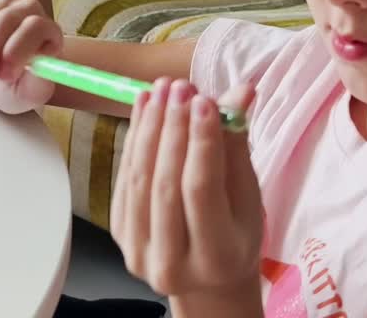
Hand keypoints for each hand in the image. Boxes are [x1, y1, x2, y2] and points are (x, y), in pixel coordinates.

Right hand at [0, 0, 61, 113]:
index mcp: (46, 28)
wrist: (4, 79)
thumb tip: (35, 73)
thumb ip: (37, 84)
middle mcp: (23, 10)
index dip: (19, 49)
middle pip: (1, 24)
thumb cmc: (22, 85)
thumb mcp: (32, 93)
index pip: (34, 27)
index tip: (4, 77)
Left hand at [110, 79, 261, 299]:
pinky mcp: (119, 235)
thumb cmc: (236, 235)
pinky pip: (124, 180)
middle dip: (172, 128)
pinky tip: (143, 109)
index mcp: (217, 257)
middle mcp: (173, 263)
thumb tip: (238, 92)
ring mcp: (139, 253)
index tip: (204, 99)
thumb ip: (237, 147)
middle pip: (165, 184)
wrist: (206, 279)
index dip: (202, 143)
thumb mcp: (248, 198)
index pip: (201, 191)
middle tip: (179, 86)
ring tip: (160, 89)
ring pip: (139, 180)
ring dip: (148, 128)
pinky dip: (133, 141)